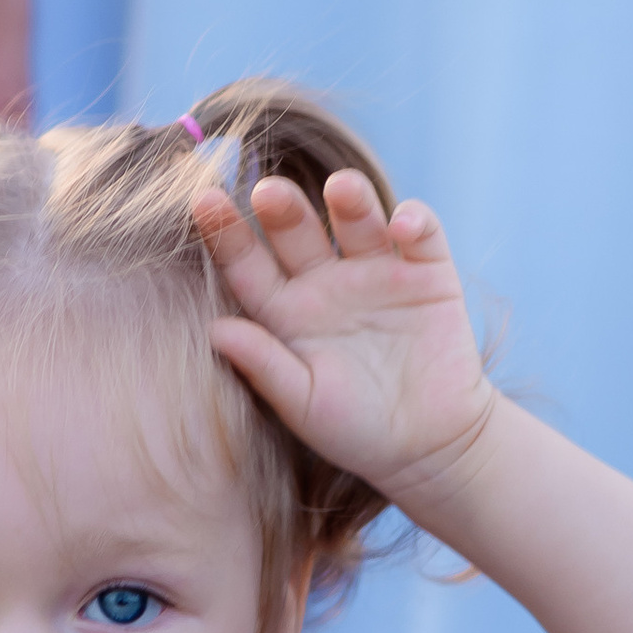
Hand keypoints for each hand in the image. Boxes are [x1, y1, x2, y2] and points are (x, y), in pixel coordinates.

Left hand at [195, 167, 491, 512]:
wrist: (430, 446)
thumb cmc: (355, 430)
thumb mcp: (303, 403)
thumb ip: (264, 366)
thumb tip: (215, 330)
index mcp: (286, 311)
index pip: (248, 265)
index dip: (226, 234)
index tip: (203, 202)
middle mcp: (325, 281)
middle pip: (297, 231)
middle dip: (284, 208)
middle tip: (268, 192)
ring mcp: (376, 271)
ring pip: (357, 219)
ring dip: (350, 198)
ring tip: (341, 187)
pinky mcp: (428, 273)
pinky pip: (421, 235)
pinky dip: (414, 222)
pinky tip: (401, 225)